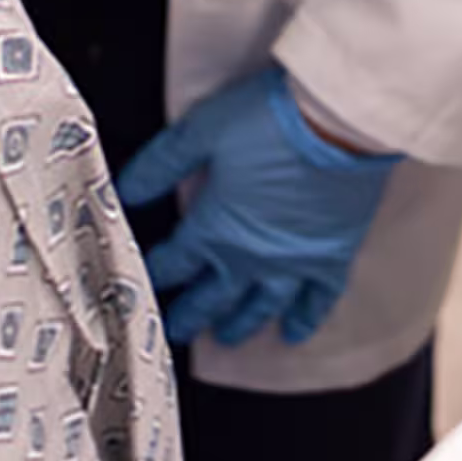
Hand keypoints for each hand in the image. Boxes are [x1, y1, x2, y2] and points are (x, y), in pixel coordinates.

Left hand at [116, 64, 398, 348]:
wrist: (338, 125)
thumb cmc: (267, 122)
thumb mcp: (200, 132)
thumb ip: (161, 165)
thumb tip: (123, 192)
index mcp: (216, 228)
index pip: (178, 260)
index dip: (159, 270)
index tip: (144, 283)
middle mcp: (252, 257)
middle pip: (215, 293)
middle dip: (192, 313)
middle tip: (177, 332)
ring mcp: (294, 263)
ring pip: (262, 305)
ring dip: (241, 323)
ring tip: (226, 338)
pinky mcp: (333, 257)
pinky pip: (317, 301)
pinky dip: (305, 320)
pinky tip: (294, 333)